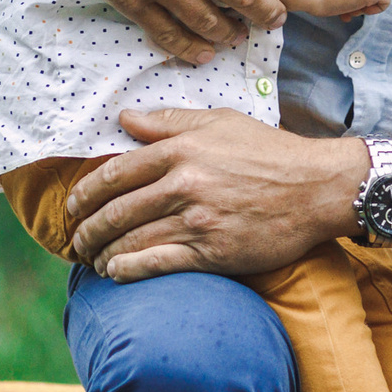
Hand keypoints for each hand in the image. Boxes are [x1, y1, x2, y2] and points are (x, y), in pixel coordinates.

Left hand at [68, 108, 361, 280]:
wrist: (318, 188)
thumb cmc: (270, 152)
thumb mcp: (220, 122)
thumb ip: (169, 121)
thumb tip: (125, 118)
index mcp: (181, 150)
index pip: (116, 173)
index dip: (86, 192)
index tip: (74, 205)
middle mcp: (184, 184)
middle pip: (117, 210)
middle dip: (89, 229)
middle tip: (78, 239)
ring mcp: (198, 220)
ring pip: (133, 240)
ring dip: (105, 253)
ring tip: (95, 260)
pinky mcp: (213, 252)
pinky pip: (159, 264)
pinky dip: (131, 270)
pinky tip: (117, 273)